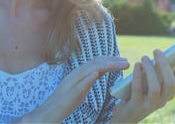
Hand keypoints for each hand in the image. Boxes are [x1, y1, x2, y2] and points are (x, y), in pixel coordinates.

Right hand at [12, 56, 128, 122]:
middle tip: (127, 62)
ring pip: (88, 71)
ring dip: (106, 66)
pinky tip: (96, 74)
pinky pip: (77, 86)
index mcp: (77, 74)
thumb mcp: (80, 89)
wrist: (46, 115)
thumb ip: (88, 80)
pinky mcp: (67, 96)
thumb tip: (98, 73)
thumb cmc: (64, 103)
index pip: (96, 62)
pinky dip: (87, 79)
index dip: (111, 59)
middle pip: (95, 63)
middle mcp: (74, 75)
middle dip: (112, 61)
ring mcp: (70, 84)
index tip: (124, 61)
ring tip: (119, 65)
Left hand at [111, 47, 174, 122]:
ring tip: (144, 57)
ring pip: (156, 88)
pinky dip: (138, 76)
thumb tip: (159, 55)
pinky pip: (138, 90)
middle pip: (170, 83)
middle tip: (157, 50)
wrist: (124, 116)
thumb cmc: (137, 94)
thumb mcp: (148, 83)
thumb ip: (155, 73)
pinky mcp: (135, 107)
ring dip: (151, 70)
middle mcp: (162, 101)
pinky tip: (137, 65)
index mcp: (167, 94)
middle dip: (164, 64)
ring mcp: (149, 106)